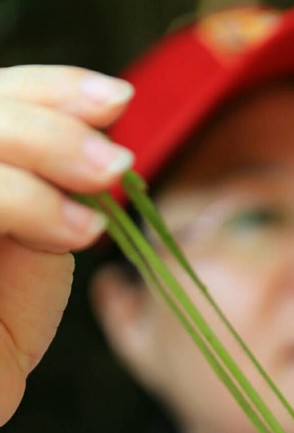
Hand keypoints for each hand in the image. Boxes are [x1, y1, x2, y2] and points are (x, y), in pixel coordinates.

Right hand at [0, 64, 134, 423]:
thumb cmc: (3, 316)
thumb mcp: (38, 233)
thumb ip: (53, 181)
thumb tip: (100, 140)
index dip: (53, 87)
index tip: (117, 100)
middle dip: (56, 120)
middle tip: (116, 159)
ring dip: (50, 150)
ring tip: (107, 187)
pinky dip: (31, 202)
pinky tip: (78, 231)